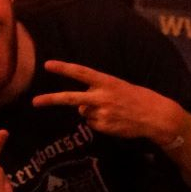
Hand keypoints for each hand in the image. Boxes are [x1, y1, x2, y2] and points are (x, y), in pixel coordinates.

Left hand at [31, 60, 190, 146]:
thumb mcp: (117, 87)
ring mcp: (102, 113)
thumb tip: (79, 108)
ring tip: (112, 111)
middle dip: (51, 100)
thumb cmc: (136, 98)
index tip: (47, 65)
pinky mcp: (104, 127)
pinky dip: (99, 122)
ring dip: (91, 112)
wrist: (156, 116)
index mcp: (106, 82)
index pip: (81, 73)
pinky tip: (114, 120)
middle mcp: (102, 97)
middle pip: (71, 98)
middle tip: (34, 102)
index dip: (64, 68)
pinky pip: (92, 124)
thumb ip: (96, 93)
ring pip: (83, 113)